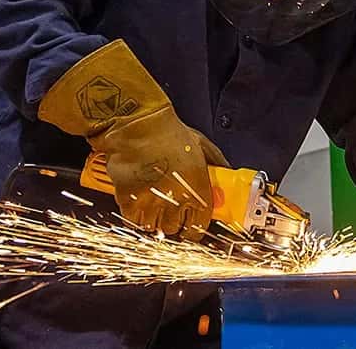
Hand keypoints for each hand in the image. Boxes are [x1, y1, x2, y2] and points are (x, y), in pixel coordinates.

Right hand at [40, 40, 227, 239]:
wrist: (137, 126)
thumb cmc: (167, 132)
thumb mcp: (202, 145)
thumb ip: (217, 163)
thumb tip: (226, 173)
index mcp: (197, 190)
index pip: (198, 227)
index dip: (193, 228)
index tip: (189, 224)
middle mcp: (176, 201)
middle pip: (174, 229)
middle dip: (172, 221)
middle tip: (169, 207)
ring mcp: (152, 204)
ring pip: (154, 227)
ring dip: (153, 218)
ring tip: (152, 202)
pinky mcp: (130, 203)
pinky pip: (134, 220)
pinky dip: (135, 214)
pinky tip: (137, 199)